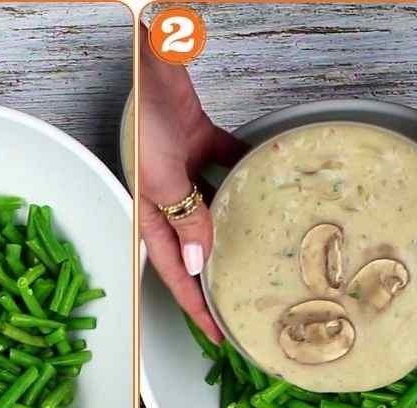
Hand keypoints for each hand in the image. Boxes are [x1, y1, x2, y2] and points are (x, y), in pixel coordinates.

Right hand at [138, 24, 243, 342]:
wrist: (151, 64)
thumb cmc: (148, 118)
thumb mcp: (163, 177)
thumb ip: (184, 217)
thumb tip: (199, 260)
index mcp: (152, 212)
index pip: (174, 271)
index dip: (194, 306)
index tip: (216, 335)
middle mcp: (169, 196)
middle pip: (195, 245)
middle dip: (217, 274)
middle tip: (246, 299)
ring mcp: (184, 169)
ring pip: (215, 207)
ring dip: (237, 225)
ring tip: (267, 246)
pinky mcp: (199, 141)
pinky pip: (226, 164)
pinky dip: (244, 173)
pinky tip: (268, 184)